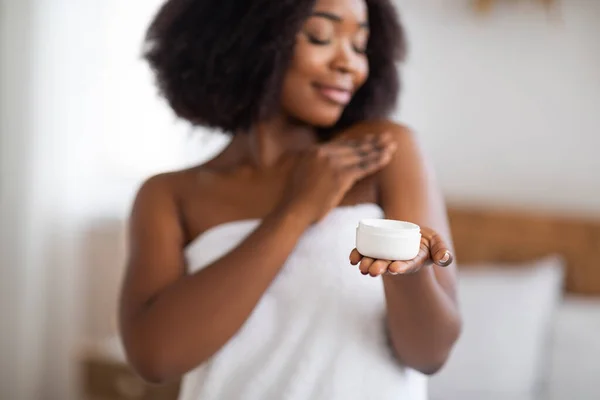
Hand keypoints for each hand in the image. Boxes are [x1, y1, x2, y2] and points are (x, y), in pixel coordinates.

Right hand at [279, 133, 396, 222]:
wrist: (293, 211)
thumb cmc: (296, 200)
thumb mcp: (301, 175)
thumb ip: (312, 165)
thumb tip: (322, 166)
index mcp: (313, 151)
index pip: (341, 144)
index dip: (357, 141)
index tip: (370, 138)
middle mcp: (323, 153)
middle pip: (353, 146)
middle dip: (372, 141)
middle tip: (386, 136)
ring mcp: (332, 163)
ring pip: (360, 154)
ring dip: (378, 149)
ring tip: (392, 145)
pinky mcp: (340, 175)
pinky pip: (363, 167)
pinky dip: (377, 161)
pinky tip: (387, 157)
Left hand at [349, 227, 453, 276]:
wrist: (410, 237)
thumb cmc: (425, 242)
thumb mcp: (437, 243)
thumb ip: (442, 251)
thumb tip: (444, 259)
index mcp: (413, 260)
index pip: (407, 265)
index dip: (401, 267)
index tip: (394, 269)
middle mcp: (397, 260)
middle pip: (387, 265)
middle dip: (379, 268)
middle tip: (372, 271)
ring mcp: (384, 256)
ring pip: (374, 261)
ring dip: (367, 264)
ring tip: (361, 268)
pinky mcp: (374, 249)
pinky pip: (364, 253)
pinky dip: (358, 255)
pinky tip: (352, 259)